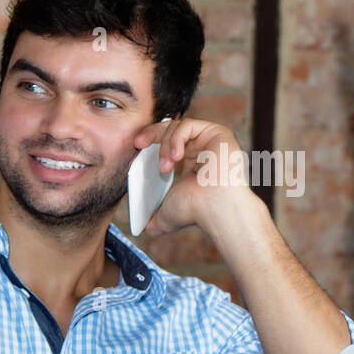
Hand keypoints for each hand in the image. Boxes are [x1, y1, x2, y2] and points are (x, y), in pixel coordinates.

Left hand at [132, 116, 253, 235]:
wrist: (214, 209)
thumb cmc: (196, 211)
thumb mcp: (166, 213)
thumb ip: (153, 217)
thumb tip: (141, 228)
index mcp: (193, 163)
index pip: (169, 142)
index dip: (152, 141)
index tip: (136, 147)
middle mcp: (203, 149)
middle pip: (171, 129)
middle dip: (152, 134)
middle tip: (138, 144)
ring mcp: (210, 140)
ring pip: (178, 126)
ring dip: (165, 145)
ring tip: (165, 167)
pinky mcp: (217, 133)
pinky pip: (188, 125)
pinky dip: (176, 139)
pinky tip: (176, 157)